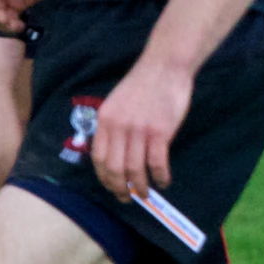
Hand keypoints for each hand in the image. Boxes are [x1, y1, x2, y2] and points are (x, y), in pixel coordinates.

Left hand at [91, 54, 192, 199]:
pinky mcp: (160, 132)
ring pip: (135, 169)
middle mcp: (118, 128)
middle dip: (120, 188)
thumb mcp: (118, 102)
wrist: (165, 66)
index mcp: (105, 120)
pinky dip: (160, 176)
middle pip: (114, 168)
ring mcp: (139, 130)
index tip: (112, 186)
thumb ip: (114, 125)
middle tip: (127, 197)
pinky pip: (157, 162)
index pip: (98, 157)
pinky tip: (164, 181)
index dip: (104, 177)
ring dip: (140, 186)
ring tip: (146, 195)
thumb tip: (116, 152)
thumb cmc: (143, 83)